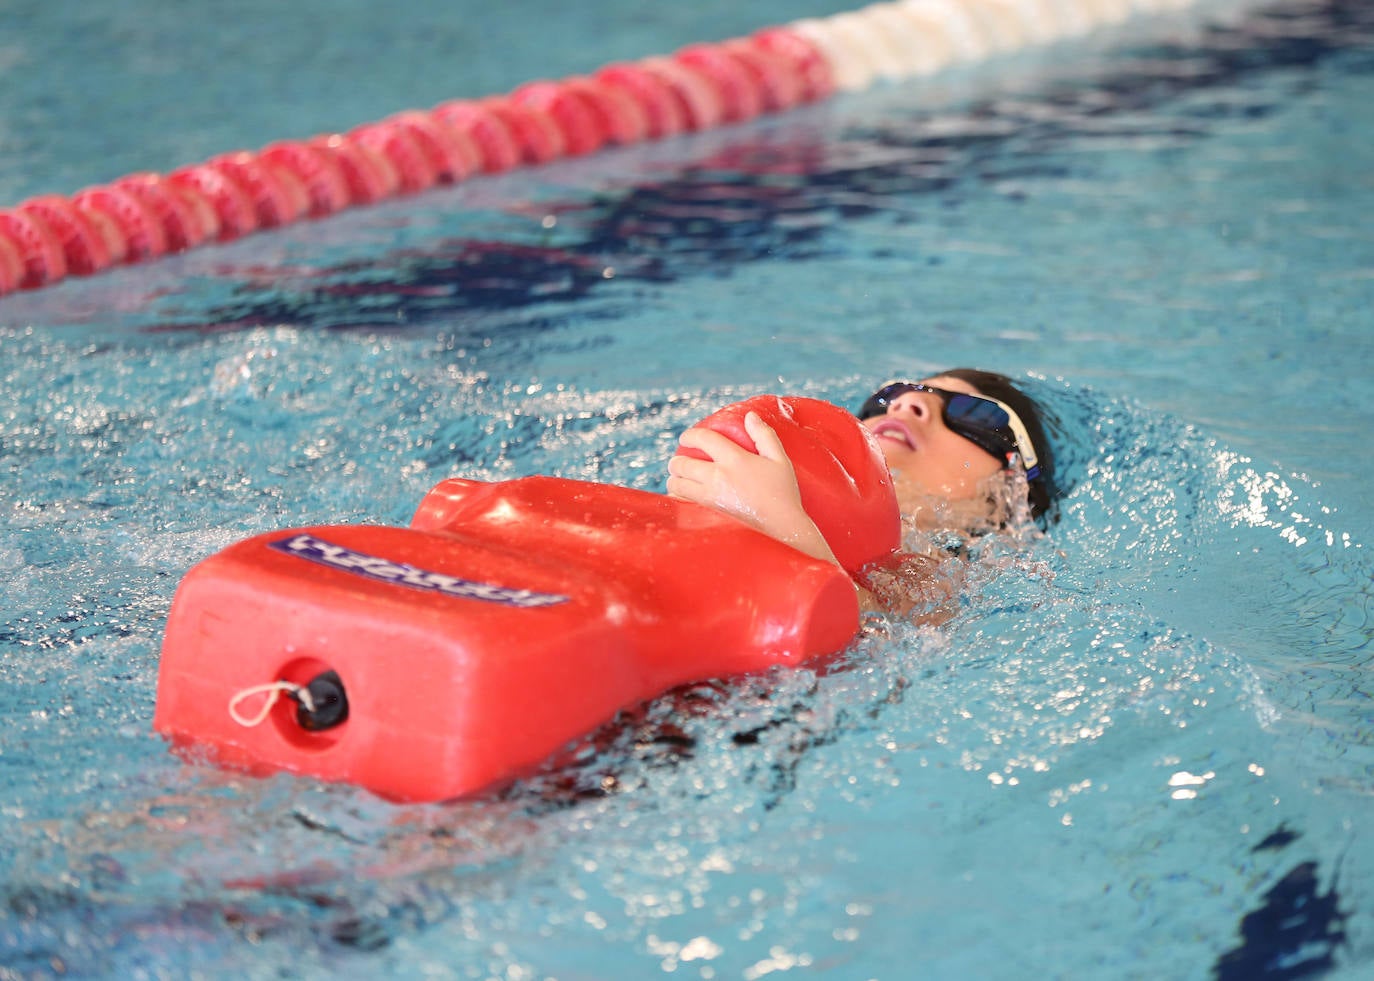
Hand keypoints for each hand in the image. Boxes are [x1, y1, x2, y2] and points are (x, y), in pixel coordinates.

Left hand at [667, 411, 837, 565]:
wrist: (783, 530)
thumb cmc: (784, 494)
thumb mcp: (780, 460)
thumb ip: (764, 436)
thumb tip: (749, 416)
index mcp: (735, 460)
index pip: (704, 439)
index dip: (690, 435)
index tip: (685, 438)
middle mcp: (719, 477)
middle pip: (683, 464)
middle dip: (676, 461)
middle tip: (678, 462)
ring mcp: (711, 498)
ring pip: (677, 485)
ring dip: (674, 479)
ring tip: (678, 478)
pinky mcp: (708, 515)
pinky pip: (682, 504)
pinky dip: (678, 498)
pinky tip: (682, 497)